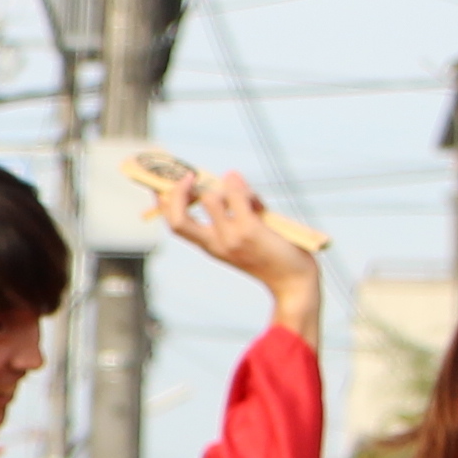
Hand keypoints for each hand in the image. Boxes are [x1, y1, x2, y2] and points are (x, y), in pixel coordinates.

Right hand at [154, 164, 323, 337]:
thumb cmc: (274, 256)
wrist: (293, 282)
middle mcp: (215, 244)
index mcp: (211, 245)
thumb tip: (230, 174)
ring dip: (228, 186)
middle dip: (175, 194)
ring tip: (250, 197)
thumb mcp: (248, 231)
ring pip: (211, 198)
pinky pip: (237, 197)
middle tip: (187, 177)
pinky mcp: (249, 230)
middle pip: (176, 220)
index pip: (175, 224)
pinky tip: (257, 200)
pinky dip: (245, 191)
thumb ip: (238, 205)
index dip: (163, 202)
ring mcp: (230, 237)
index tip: (165, 183)